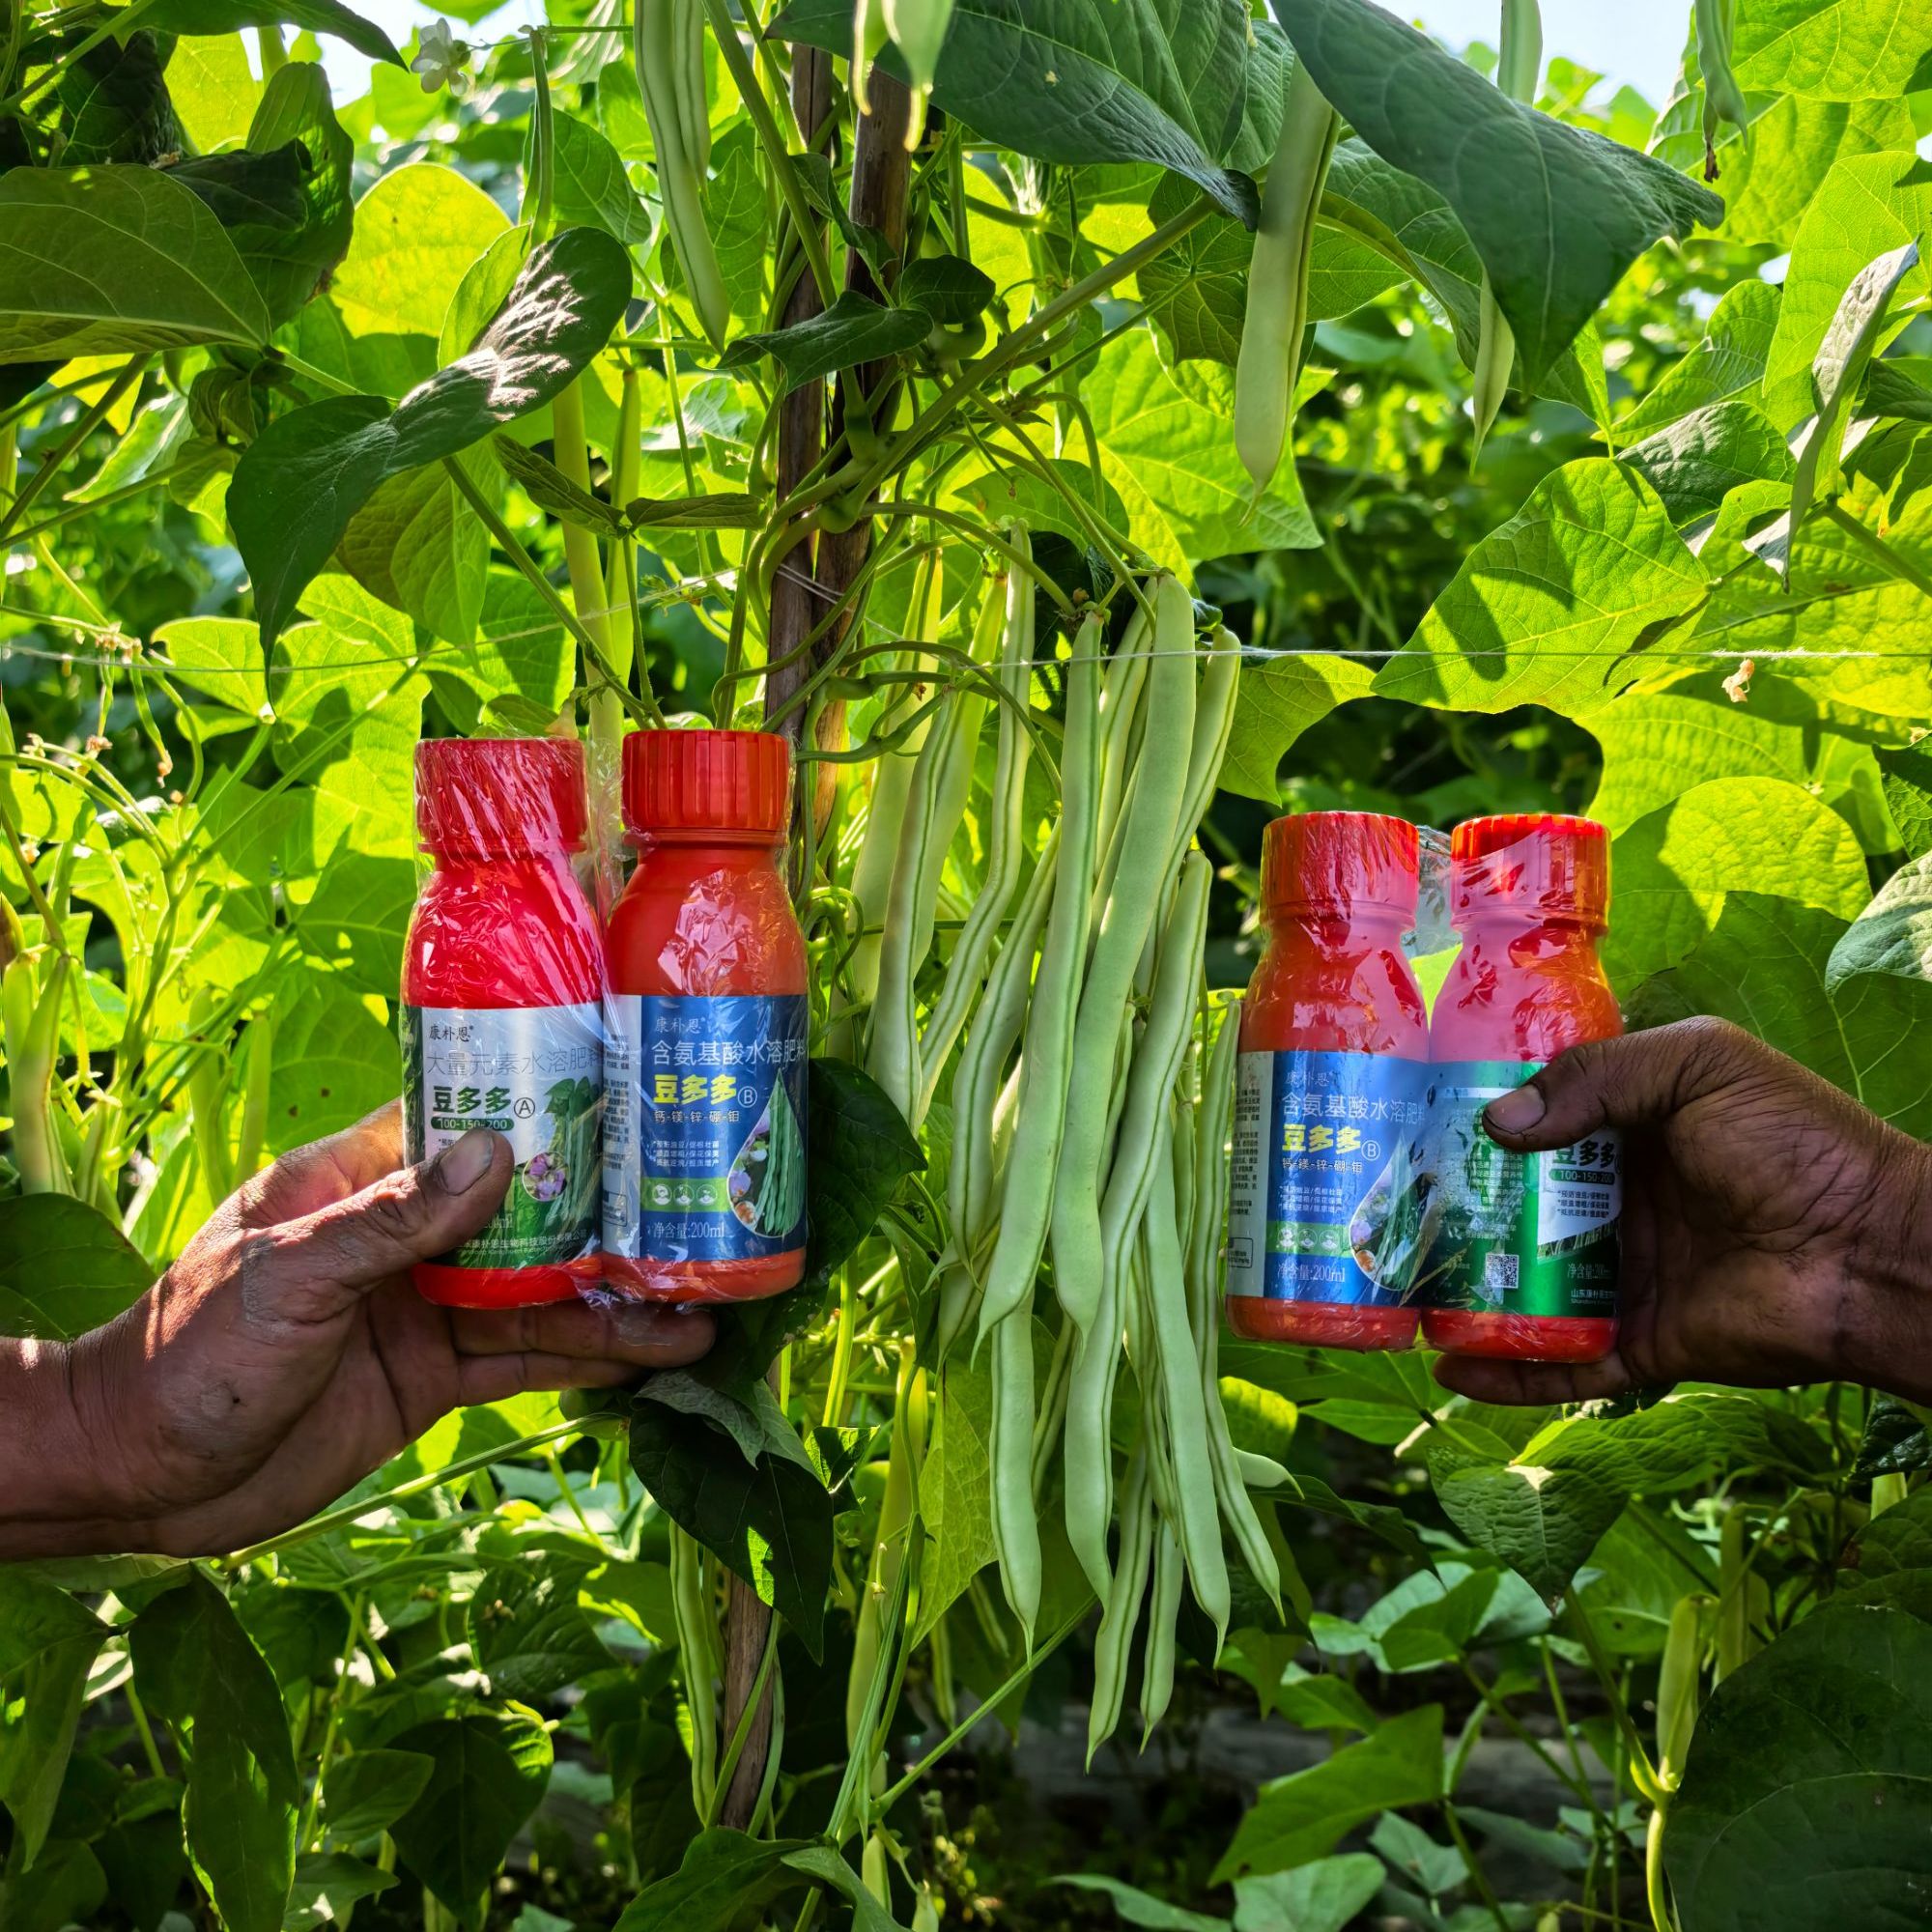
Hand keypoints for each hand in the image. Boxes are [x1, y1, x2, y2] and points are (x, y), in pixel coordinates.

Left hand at [5, 1106, 712, 1557]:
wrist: (140, 1481)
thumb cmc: (189, 1356)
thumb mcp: (289, 1277)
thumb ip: (394, 1221)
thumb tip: (501, 1150)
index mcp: (361, 1180)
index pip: (465, 1122)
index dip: (546, 1109)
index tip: (630, 1098)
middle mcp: (406, 1236)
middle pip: (527, 1212)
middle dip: (608, 1215)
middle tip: (698, 1213)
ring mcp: (425, 1307)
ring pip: (540, 1293)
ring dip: (616, 1302)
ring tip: (703, 1309)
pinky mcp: (434, 1377)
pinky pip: (524, 1359)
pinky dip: (587, 1360)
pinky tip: (650, 1359)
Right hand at [1433, 1018, 1931, 1406]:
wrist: (1872, 1253)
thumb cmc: (1798, 1144)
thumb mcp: (1698, 1068)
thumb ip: (1600, 1077)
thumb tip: (1499, 1124)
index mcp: (1634, 1132)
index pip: (1539, 1124)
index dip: (1480, 1122)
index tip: (1411, 1120)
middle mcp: (1622, 1205)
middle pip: (1517, 1210)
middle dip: (1455, 1212)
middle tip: (1383, 1208)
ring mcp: (1628, 1277)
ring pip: (1526, 1290)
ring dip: (1467, 1292)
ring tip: (1397, 1287)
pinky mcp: (1642, 1345)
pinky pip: (1563, 1367)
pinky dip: (1507, 1374)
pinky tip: (1451, 1366)